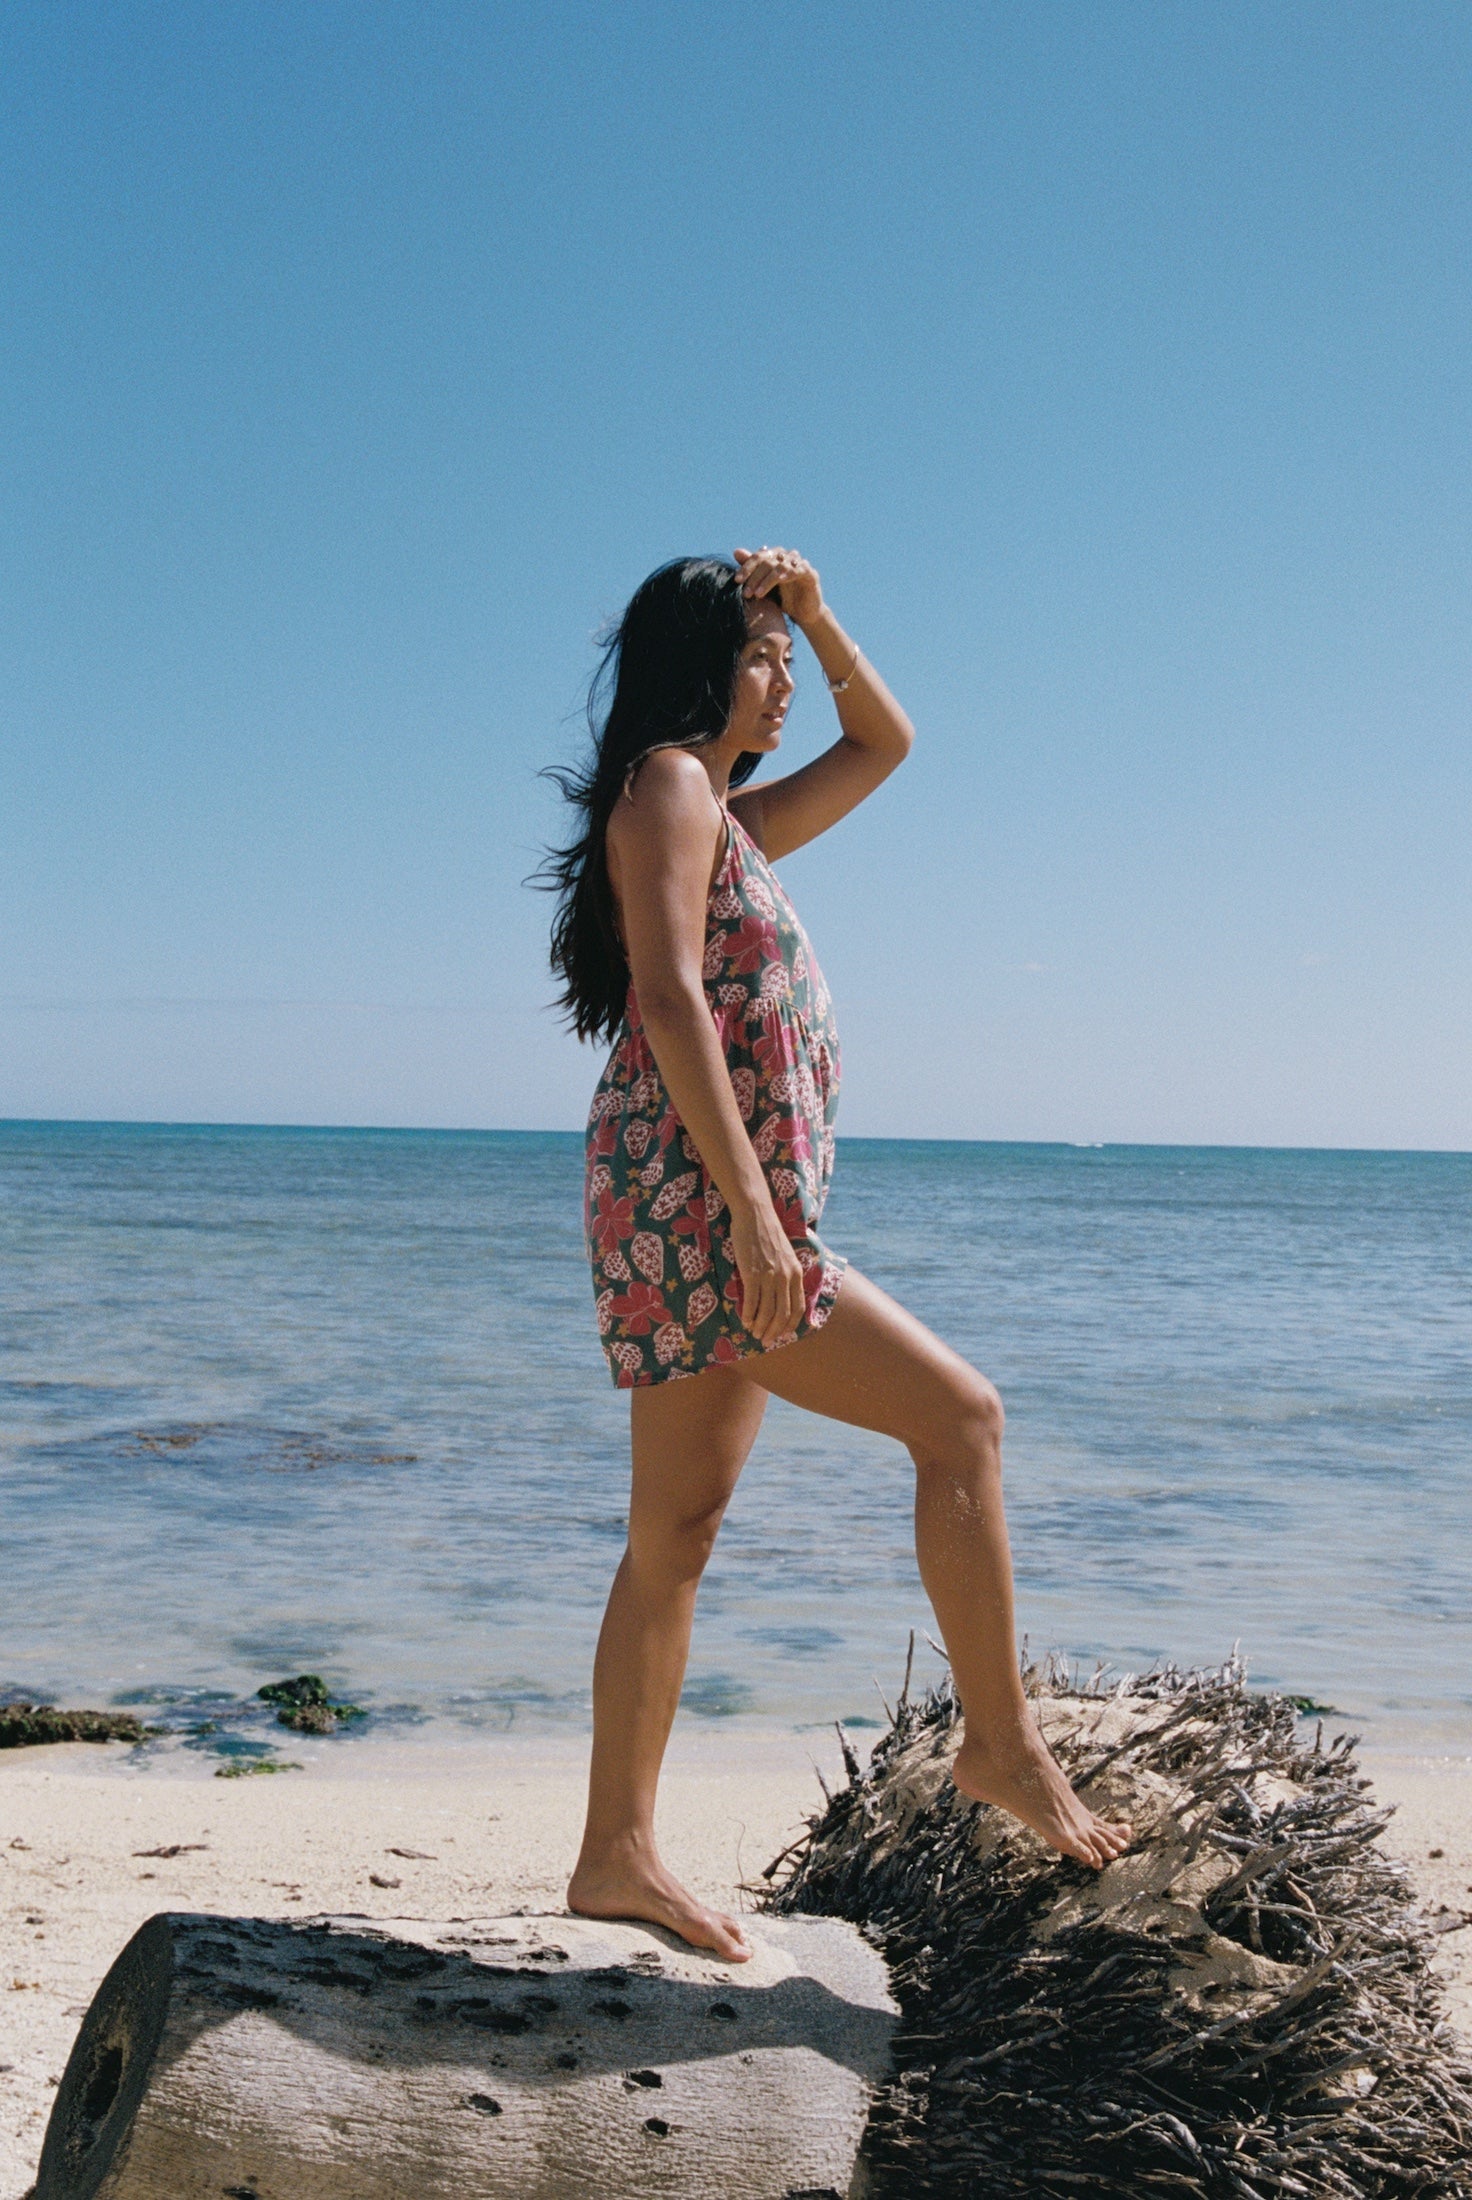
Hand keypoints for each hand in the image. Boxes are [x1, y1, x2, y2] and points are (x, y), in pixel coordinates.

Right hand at [728, 1196, 806, 1346]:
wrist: (755, 1214)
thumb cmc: (768, 1233)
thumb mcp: (786, 1254)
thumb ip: (787, 1272)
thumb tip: (783, 1292)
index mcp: (796, 1273)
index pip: (798, 1307)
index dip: (791, 1324)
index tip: (783, 1333)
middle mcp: (786, 1277)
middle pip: (783, 1314)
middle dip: (774, 1331)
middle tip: (766, 1340)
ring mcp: (769, 1276)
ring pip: (767, 1311)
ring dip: (761, 1326)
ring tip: (754, 1334)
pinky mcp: (752, 1274)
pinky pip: (752, 1302)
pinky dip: (749, 1315)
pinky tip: (745, 1321)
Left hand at [733, 545, 823, 628]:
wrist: (804, 614)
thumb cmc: (783, 598)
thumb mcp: (764, 586)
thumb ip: (753, 570)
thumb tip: (736, 552)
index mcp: (776, 557)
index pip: (759, 557)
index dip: (747, 567)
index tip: (736, 580)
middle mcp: (788, 557)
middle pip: (768, 560)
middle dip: (755, 577)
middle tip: (746, 592)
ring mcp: (800, 564)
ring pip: (780, 565)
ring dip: (767, 580)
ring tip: (758, 594)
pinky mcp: (811, 573)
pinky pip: (798, 570)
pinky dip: (788, 574)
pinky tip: (779, 580)